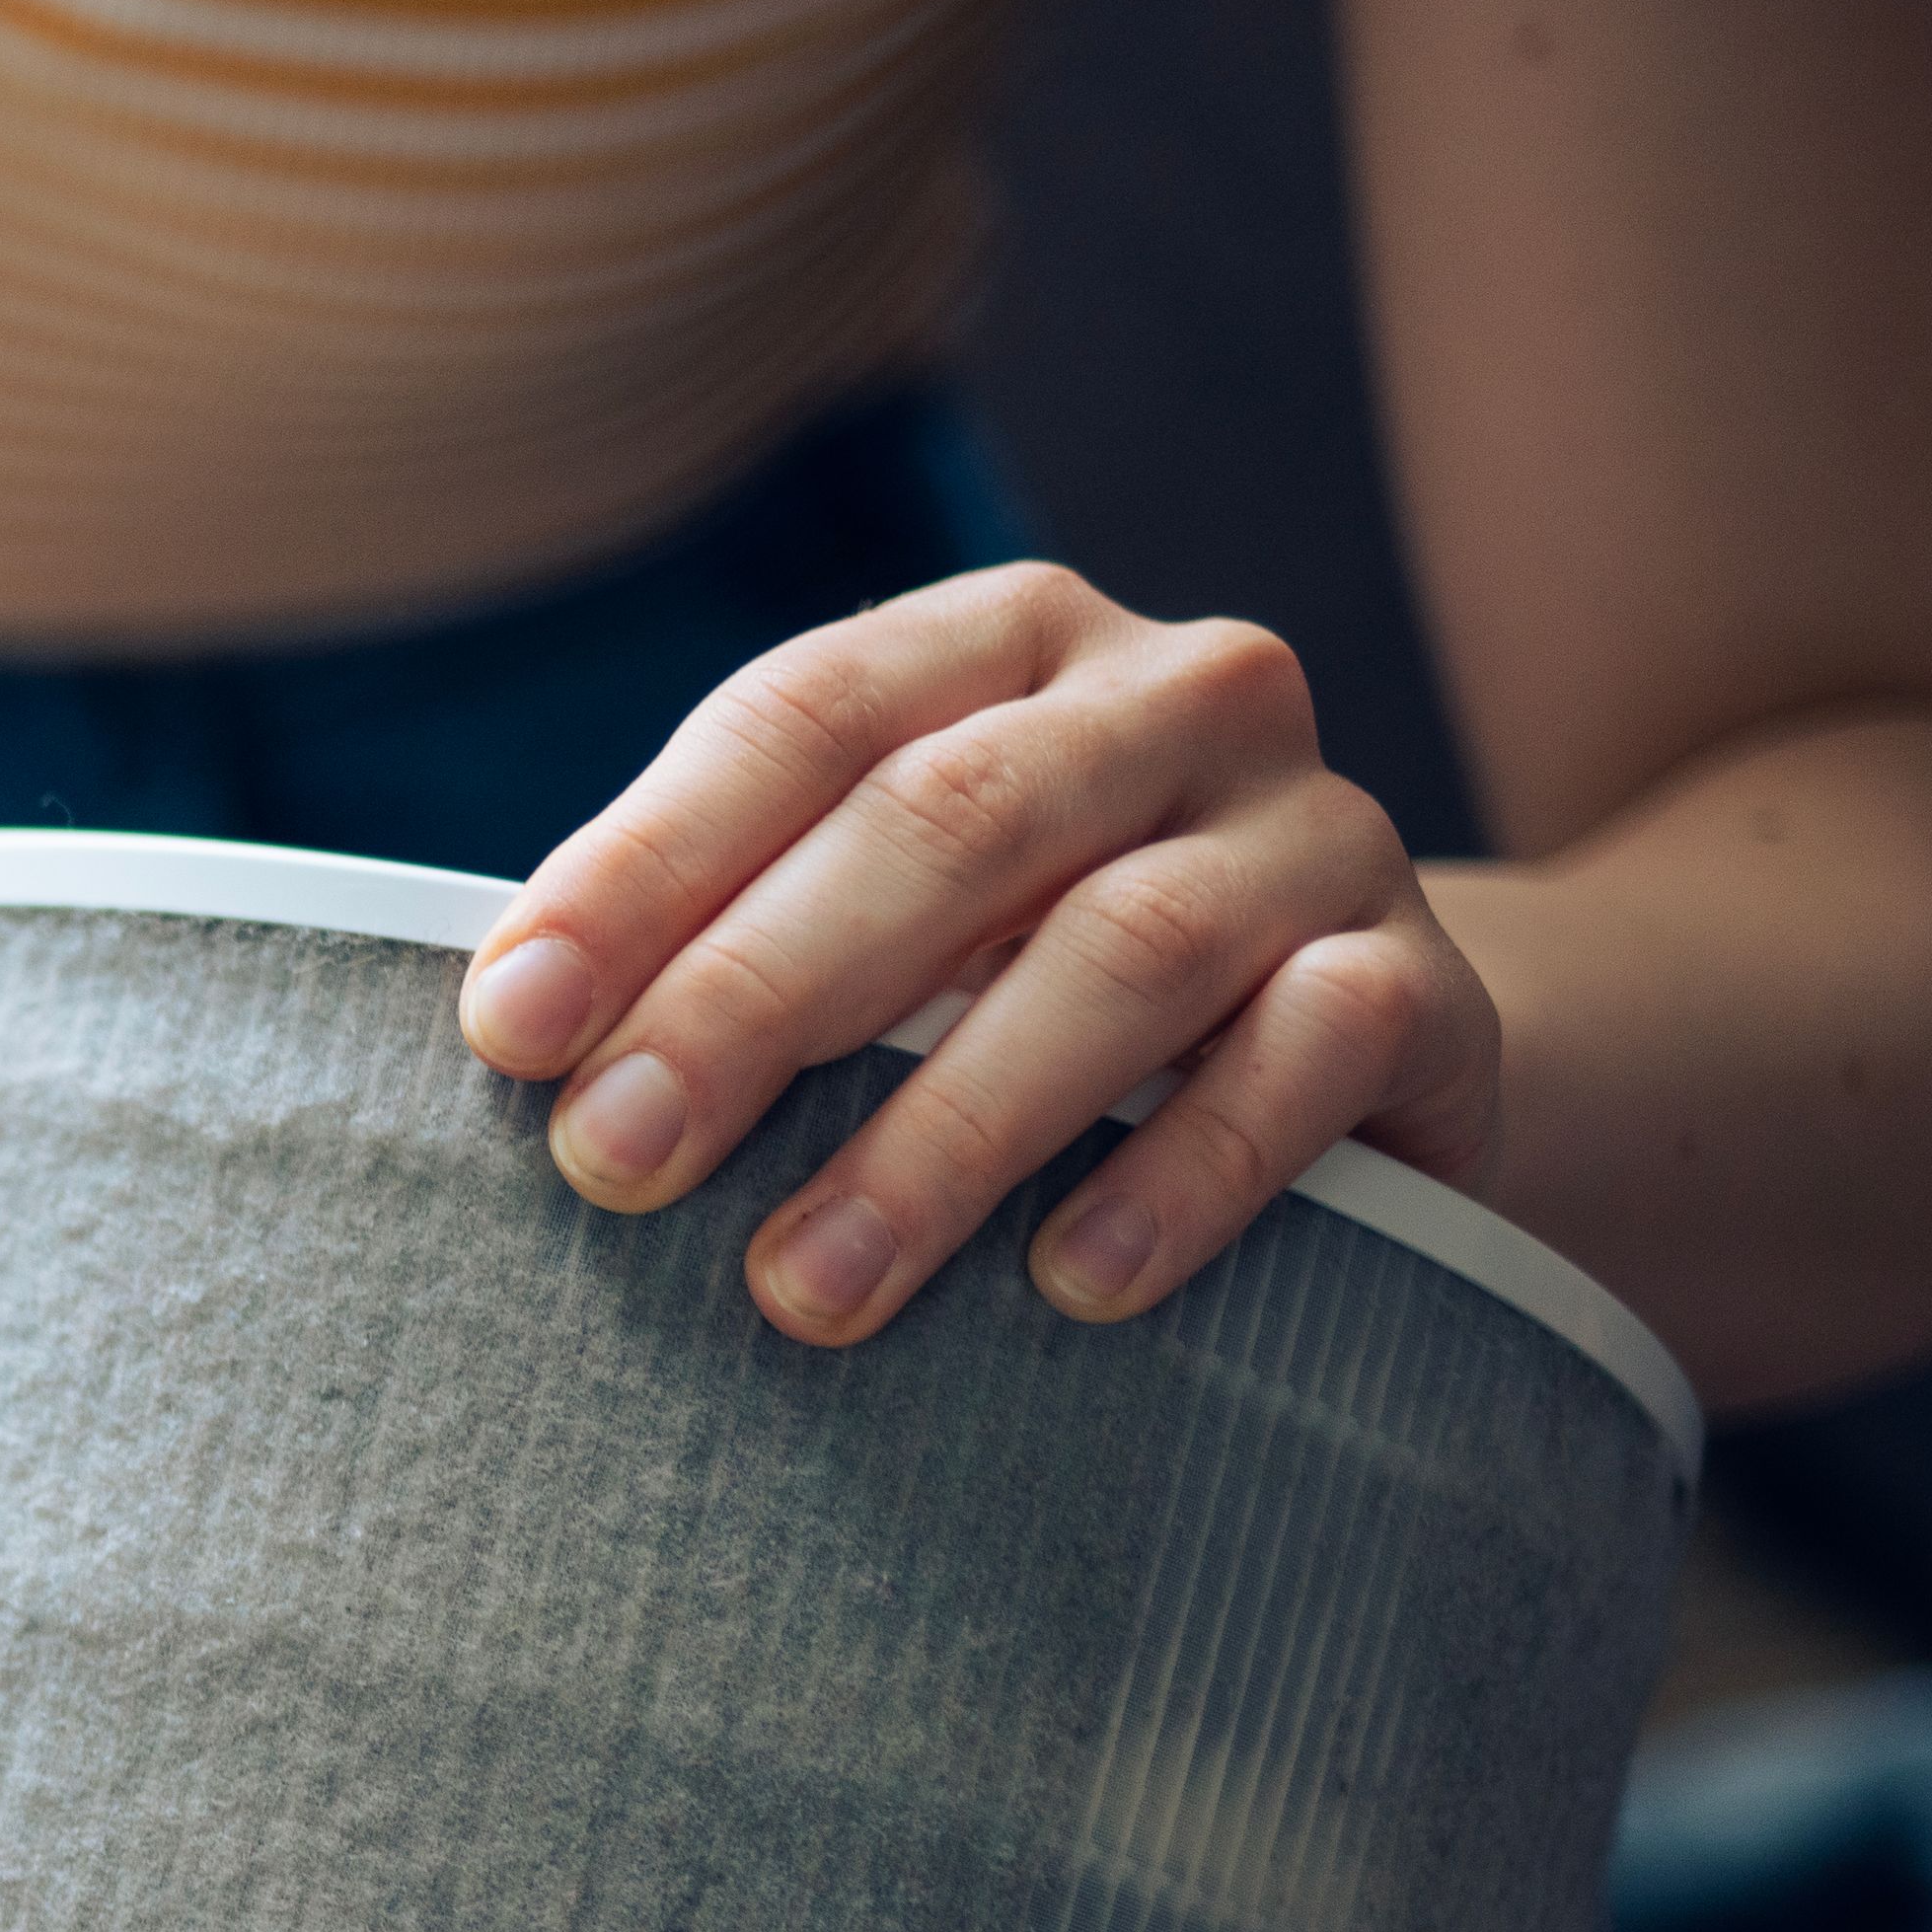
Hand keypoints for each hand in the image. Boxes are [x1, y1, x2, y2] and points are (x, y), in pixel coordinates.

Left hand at [455, 563, 1508, 1347]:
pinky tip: (1066, 1284)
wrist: (1336, 1042)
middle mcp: (1178, 695)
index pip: (799, 721)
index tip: (507, 1029)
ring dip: (943, 1133)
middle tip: (613, 1163)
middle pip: (945, 823)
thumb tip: (507, 1040)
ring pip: (1123, 952)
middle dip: (755, 1000)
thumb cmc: (1016, 976)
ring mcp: (1319, 829)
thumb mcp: (878, 921)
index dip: (643, 871)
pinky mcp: (1424, 984)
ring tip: (800, 1289)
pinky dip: (1181, 1173)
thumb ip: (725, 933)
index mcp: (1004, 642)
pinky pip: (1310, 1059)